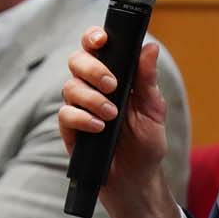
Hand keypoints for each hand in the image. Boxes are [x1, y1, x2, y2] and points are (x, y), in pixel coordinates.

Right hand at [59, 30, 181, 217]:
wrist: (136, 180)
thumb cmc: (146, 143)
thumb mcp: (153, 109)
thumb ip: (147, 79)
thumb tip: (150, 47)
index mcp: (113, 76)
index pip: (96, 48)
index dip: (93, 37)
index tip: (102, 40)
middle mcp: (92, 88)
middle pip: (76, 61)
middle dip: (92, 68)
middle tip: (112, 85)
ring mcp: (79, 108)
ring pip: (70, 87)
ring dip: (92, 98)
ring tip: (111, 116)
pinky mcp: (70, 130)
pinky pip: (65, 115)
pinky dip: (82, 118)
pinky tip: (99, 128)